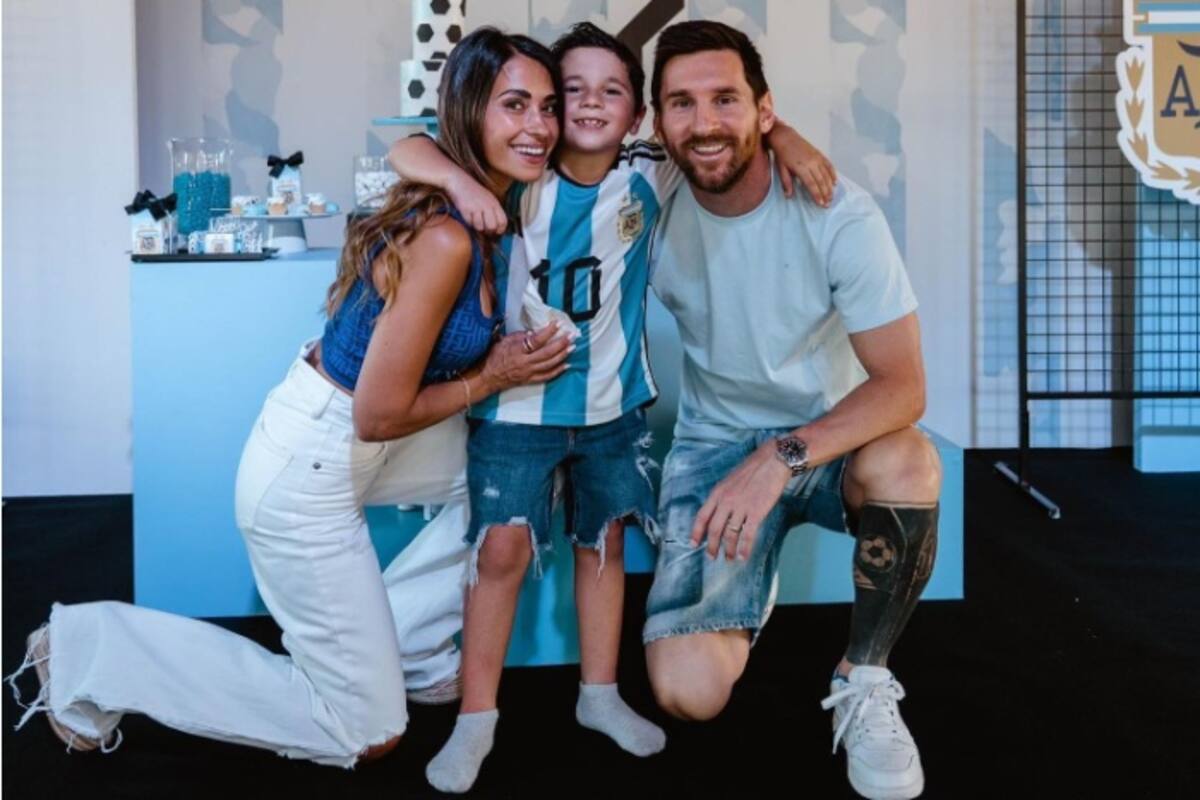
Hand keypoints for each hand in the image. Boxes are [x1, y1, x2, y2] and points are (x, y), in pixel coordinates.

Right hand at [447, 171, 507, 234]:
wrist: (459, 181)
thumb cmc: (474, 192)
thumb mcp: (488, 199)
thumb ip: (493, 211)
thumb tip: (496, 228)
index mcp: (494, 202)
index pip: (503, 221)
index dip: (500, 229)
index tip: (496, 232)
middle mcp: (487, 205)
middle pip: (492, 226)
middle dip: (488, 231)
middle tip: (484, 229)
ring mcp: (476, 207)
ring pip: (480, 227)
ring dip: (477, 227)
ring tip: (475, 220)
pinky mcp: (466, 209)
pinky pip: (469, 223)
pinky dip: (469, 222)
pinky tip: (468, 215)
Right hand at [480, 323, 570, 391]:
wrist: (487, 377)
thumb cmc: (493, 357)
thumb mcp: (502, 342)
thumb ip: (518, 337)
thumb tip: (533, 333)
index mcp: (517, 351)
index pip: (536, 340)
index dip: (548, 331)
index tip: (557, 324)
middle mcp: (524, 363)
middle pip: (547, 353)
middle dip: (561, 343)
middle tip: (571, 336)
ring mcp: (528, 373)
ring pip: (549, 364)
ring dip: (562, 355)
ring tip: (572, 347)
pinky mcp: (530, 380)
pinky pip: (546, 376)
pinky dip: (557, 371)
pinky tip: (566, 365)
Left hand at [690, 443, 791, 560]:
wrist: (772, 461)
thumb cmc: (752, 469)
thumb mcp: (729, 480)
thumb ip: (722, 496)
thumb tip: (719, 512)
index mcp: (717, 493)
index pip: (702, 516)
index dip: (696, 532)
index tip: (693, 544)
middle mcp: (726, 501)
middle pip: (714, 529)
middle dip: (711, 546)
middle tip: (711, 557)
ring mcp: (740, 508)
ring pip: (730, 534)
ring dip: (728, 550)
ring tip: (729, 559)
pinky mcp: (756, 513)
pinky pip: (747, 535)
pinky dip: (744, 548)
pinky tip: (743, 556)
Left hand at [769, 125, 836, 206]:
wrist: (785, 137)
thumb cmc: (782, 154)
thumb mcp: (781, 169)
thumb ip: (786, 183)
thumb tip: (789, 196)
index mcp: (801, 168)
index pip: (811, 184)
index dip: (817, 195)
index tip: (820, 204)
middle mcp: (811, 163)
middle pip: (821, 181)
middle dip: (825, 194)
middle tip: (828, 204)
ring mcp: (816, 158)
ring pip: (826, 175)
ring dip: (830, 187)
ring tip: (831, 197)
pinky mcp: (819, 154)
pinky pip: (828, 165)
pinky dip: (833, 174)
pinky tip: (835, 182)